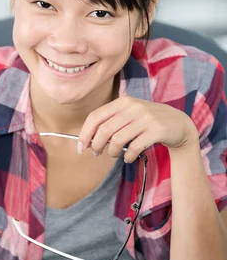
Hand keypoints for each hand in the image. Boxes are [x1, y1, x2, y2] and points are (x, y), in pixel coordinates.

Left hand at [78, 96, 198, 162]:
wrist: (178, 124)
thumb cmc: (147, 122)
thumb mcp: (128, 116)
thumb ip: (109, 124)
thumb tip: (86, 141)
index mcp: (123, 102)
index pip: (95, 116)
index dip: (85, 133)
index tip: (81, 147)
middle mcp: (134, 107)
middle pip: (104, 130)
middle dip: (96, 145)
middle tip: (97, 153)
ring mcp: (146, 118)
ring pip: (117, 140)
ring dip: (112, 152)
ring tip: (115, 155)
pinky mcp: (157, 130)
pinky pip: (134, 147)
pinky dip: (128, 157)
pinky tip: (129, 157)